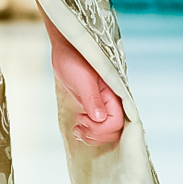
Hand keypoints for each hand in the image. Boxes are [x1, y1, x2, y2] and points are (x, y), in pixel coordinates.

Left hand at [45, 23, 125, 150]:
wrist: (66, 48)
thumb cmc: (73, 58)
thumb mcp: (81, 79)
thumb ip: (92, 98)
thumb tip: (100, 118)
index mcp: (114, 93)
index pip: (116, 122)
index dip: (100, 128)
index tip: (83, 118)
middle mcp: (113, 100)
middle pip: (114, 130)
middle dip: (96, 134)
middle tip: (79, 125)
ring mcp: (105, 104)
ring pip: (108, 132)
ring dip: (92, 135)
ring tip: (77, 127)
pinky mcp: (97, 105)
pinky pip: (100, 126)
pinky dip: (90, 132)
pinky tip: (78, 126)